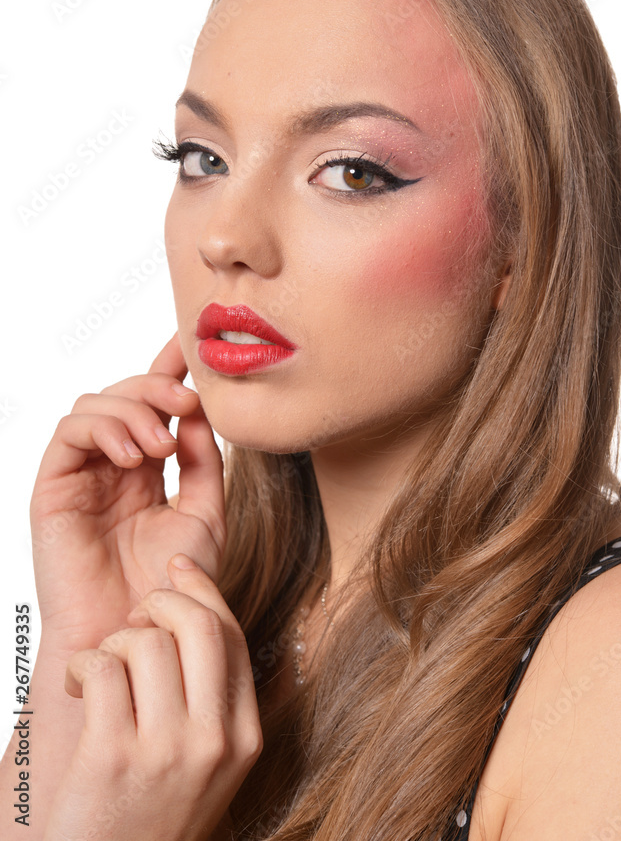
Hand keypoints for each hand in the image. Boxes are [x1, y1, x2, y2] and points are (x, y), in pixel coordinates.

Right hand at [30, 331, 225, 653]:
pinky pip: (69, 433)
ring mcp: (82, 474)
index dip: (169, 369)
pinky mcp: (53, 487)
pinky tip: (131, 454)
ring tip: (162, 444)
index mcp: (149, 469)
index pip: (155, 406)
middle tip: (186, 403)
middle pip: (126, 395)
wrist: (133, 640)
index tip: (191, 343)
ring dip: (133, 410)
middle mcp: (113, 465)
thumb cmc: (169, 588)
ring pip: (96, 405)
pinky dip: (102, 429)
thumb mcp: (205, 517)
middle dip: (157, 387)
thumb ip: (206, 464)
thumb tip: (202, 412)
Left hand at [43, 556, 261, 840]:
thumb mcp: (206, 766)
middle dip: (163, 600)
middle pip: (200, 625)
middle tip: (138, 614)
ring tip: (101, 670)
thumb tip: (193, 613)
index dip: (203, 591)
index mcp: (242, 738)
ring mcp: (165, 750)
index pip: (233, 636)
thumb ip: (211, 700)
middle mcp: (213, 741)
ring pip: (145, 642)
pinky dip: (82, 666)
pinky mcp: (112, 757)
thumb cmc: (149, 820)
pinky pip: (101, 668)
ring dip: (113, 642)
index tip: (179, 568)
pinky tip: (78, 688)